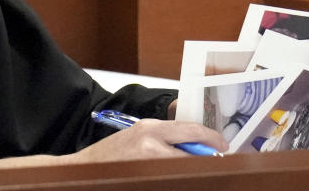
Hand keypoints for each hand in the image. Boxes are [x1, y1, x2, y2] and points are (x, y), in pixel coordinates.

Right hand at [64, 119, 228, 164]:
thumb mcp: (139, 134)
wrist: (84, 168)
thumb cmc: (112, 153)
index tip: (223, 145)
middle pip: (193, 154)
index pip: (192, 131)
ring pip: (186, 170)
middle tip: (216, 162)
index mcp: (150, 129)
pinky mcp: (146, 178)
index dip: (212, 139)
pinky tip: (177, 179)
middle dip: (207, 159)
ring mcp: (149, 165)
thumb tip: (195, 143)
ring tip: (194, 172)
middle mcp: (151, 145)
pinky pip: (173, 180)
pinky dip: (179, 179)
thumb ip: (165, 136)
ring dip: (193, 171)